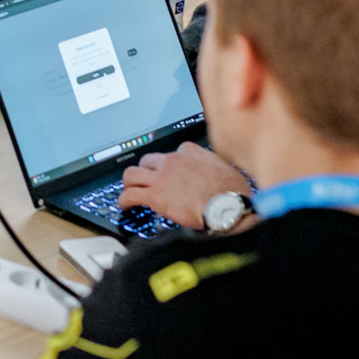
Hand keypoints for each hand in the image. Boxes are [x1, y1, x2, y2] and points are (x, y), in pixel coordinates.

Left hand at [118, 141, 249, 229]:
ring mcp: (162, 177)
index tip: (170, 172)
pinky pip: (131, 194)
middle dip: (145, 171)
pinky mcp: (155, 195)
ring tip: (129, 190)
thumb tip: (217, 174)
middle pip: (148, 160)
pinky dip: (125, 200)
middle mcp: (173, 160)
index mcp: (190, 151)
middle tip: (146, 180)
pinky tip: (125, 205)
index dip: (170, 165)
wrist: (228, 207)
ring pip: (132, 174)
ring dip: (129, 182)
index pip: (172, 152)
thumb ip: (214, 167)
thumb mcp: (226, 169)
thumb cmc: (233, 193)